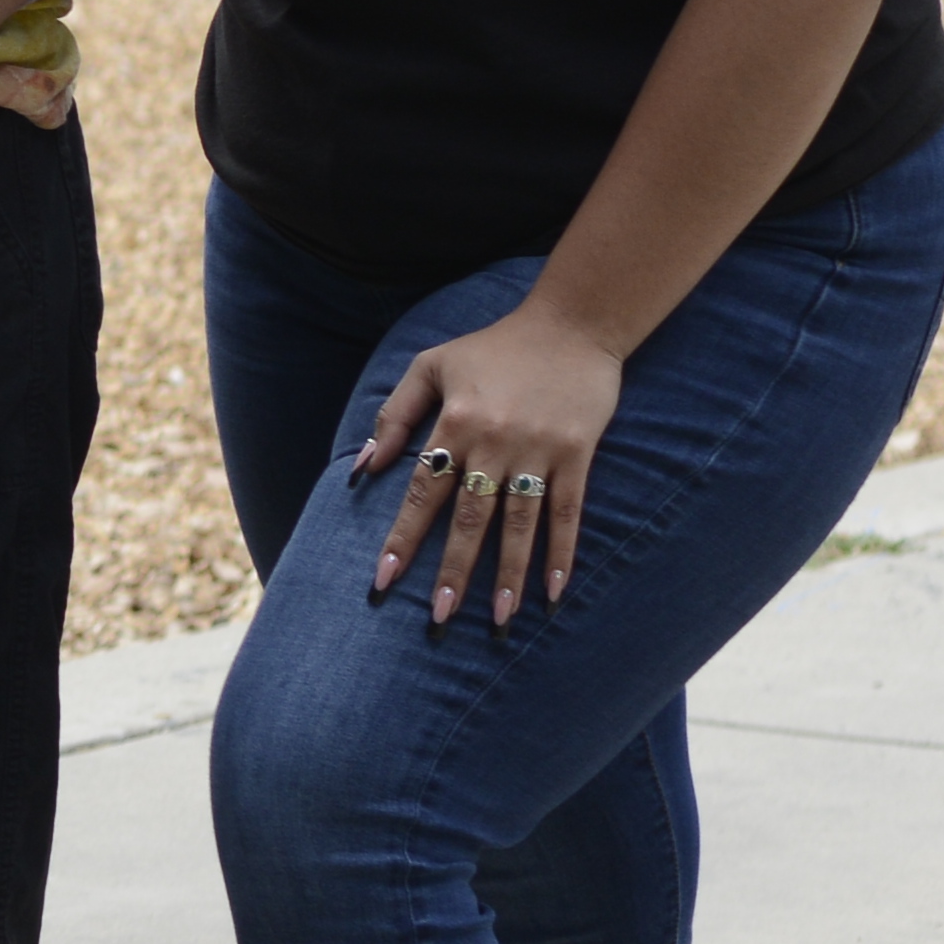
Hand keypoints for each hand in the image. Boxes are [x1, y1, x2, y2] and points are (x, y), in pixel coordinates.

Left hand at [360, 303, 631, 626]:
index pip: (422, 490)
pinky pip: (568, 511)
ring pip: (520, 522)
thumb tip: (364, 468)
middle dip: (453, 570)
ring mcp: (539, 450)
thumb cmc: (493, 347)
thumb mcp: (432, 365)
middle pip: (469, 517)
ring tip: (501, 620)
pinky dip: (561, 552)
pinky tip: (554, 591)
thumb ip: (395, 414)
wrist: (572, 323)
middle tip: (439, 617)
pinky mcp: (578, 453)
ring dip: (509, 574)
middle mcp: (495, 441)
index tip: (384, 579)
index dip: (403, 537)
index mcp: (455, 421)